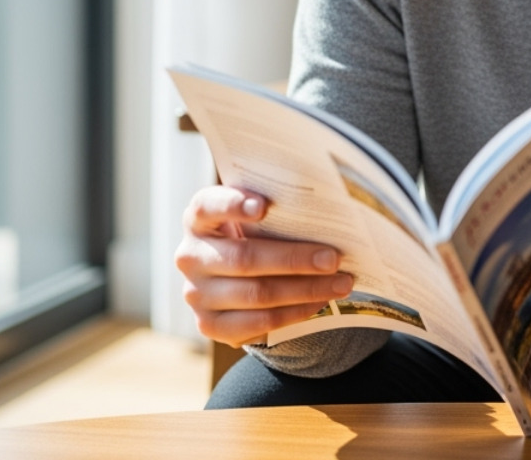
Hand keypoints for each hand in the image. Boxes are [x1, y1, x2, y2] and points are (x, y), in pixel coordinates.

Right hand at [174, 185, 353, 347]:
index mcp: (198, 218)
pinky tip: (320, 302)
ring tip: (340, 283)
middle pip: (244, 259)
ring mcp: (195, 294)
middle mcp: (190, 256)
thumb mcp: (257, 214)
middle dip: (295, 259)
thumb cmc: (254, 232)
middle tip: (333, 258)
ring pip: (256, 294)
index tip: (264, 206)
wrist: (236, 273)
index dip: (234, 205)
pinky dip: (295, 312)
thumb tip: (330, 211)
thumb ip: (277, 208)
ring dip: (305, 290)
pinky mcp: (209, 325)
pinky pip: (258, 323)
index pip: (208, 206)